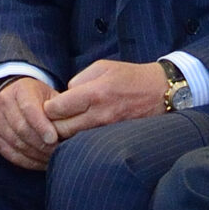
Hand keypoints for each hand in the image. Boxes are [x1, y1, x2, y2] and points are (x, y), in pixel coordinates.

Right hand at [0, 77, 60, 170]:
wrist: (18, 98)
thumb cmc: (43, 99)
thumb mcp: (52, 96)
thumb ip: (60, 109)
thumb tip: (73, 127)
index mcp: (21, 89)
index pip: (29, 109)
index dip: (41, 125)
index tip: (54, 139)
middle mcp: (4, 102)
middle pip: (21, 128)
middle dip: (41, 143)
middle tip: (58, 152)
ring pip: (15, 143)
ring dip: (35, 154)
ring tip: (53, 159)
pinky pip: (9, 153)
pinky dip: (26, 161)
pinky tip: (41, 163)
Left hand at [43, 60, 167, 140]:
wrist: (160, 93)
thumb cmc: (130, 77)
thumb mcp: (104, 67)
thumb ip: (79, 79)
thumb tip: (65, 95)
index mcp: (95, 93)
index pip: (56, 109)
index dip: (49, 107)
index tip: (52, 104)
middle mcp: (98, 114)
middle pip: (59, 129)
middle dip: (52, 123)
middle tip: (55, 117)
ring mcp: (105, 130)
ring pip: (71, 140)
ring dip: (64, 134)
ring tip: (66, 124)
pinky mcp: (111, 139)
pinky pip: (85, 142)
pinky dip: (78, 139)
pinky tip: (80, 130)